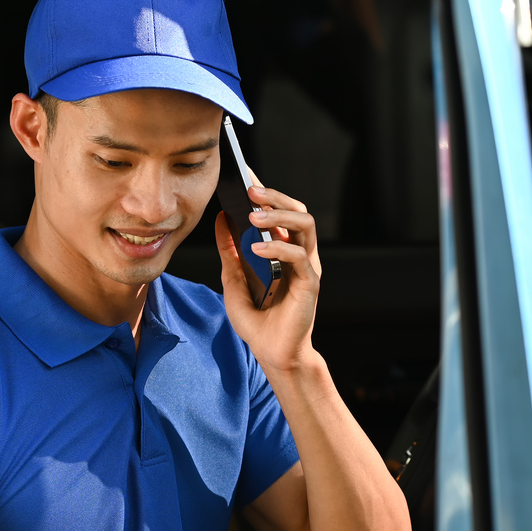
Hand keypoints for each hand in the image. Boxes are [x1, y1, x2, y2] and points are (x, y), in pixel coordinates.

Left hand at [214, 186, 321, 375]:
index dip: (266, 192)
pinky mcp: (310, 283)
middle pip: (298, 211)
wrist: (271, 354)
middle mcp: (300, 254)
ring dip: (279, 215)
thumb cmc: (257, 322)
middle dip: (276, 196)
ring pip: (305, 225)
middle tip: (251, 190)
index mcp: (284, 251)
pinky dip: (278, 247)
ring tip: (254, 216)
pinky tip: (256, 249)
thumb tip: (221, 220)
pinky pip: (298, 256)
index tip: (246, 176)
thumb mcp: (233, 281)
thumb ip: (230, 252)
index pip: (280, 212)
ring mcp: (307, 267)